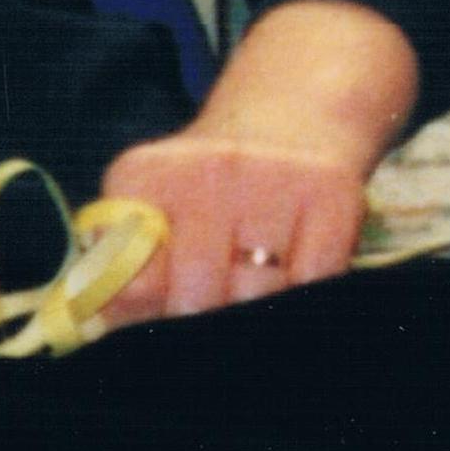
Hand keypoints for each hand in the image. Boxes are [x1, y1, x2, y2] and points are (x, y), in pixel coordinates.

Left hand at [100, 0, 416, 319]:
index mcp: (143, 177)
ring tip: (251, 287)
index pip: (131, 283)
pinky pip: (313, 285)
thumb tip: (117, 322)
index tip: (163, 312)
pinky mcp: (332, 192)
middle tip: (213, 307)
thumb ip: (123, 280)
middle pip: (196, 298)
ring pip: (257, 297)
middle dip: (203, 324)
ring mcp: (274, 177)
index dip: (149, 316)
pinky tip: (293, 275)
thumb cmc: (205, 199)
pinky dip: (303, 296)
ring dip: (255, 313)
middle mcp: (207, 168)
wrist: (289, 126)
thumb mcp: (149, 220)